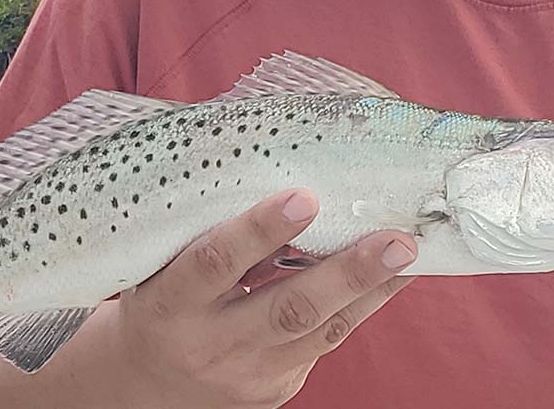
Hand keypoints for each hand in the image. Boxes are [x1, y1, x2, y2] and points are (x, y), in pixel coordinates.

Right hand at [107, 189, 417, 407]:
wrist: (146, 385)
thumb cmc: (158, 299)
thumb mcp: (160, 267)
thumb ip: (205, 230)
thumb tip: (274, 166)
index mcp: (168, 303)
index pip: (213, 262)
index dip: (257, 231)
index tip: (303, 197)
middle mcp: (210, 343)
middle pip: (287, 309)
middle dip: (345, 272)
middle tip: (393, 238)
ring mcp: (248, 372)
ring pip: (320, 329)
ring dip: (370, 287)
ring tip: (408, 250)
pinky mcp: (277, 387)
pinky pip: (327, 341)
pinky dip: (364, 303)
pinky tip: (393, 273)